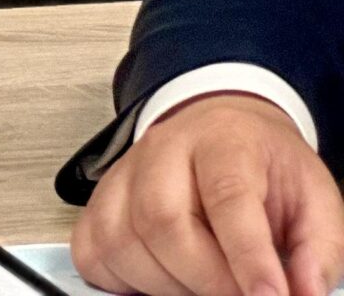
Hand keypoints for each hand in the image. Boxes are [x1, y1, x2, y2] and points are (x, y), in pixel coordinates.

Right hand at [73, 94, 343, 295]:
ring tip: (204, 288)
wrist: (221, 131)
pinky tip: (158, 281)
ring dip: (167, 285)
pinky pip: (91, 250)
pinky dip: (120, 280)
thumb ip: (319, 249)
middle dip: (206, 279)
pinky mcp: (99, 201)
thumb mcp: (316, 199)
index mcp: (225, 142)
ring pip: (122, 241)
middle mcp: (163, 151)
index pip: (227, 197)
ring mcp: (123, 174)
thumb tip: (304, 292)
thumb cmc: (265, 168)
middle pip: (162, 221)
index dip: (247, 256)